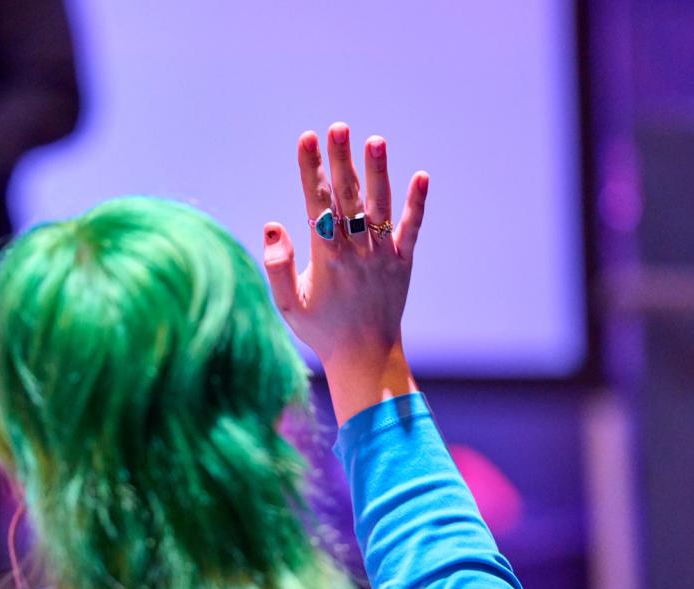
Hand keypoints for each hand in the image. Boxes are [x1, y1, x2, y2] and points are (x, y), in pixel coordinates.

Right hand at [262, 122, 428, 423]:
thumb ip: (278, 267)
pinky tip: (421, 176)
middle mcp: (356, 252)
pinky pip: (411, 229)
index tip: (307, 139)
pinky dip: (417, 204)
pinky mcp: (403, 263)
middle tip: (338, 127)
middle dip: (341, 161)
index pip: (316, 204)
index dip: (310, 170)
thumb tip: (272, 225)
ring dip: (378, 172)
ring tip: (374, 140)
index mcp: (326, 258)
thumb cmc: (321, 330)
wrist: (365, 356)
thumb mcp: (289, 305)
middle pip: (348, 197)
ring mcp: (382, 256)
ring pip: (379, 207)